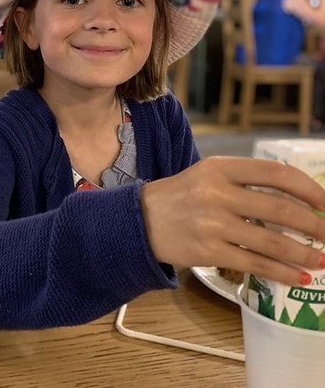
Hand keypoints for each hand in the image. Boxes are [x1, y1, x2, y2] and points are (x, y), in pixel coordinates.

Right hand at [141, 156, 324, 285]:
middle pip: (280, 210)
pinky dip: (282, 273)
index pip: (275, 173)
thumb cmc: (180, 197)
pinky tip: (297, 277)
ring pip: (272, 242)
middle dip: (315, 226)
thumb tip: (296, 200)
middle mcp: (216, 194)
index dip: (308, 188)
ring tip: (321, 260)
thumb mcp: (208, 175)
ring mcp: (212, 224)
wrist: (139, 220)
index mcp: (219, 168)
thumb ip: (245, 181)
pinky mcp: (208, 252)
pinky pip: (254, 264)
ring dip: (304, 254)